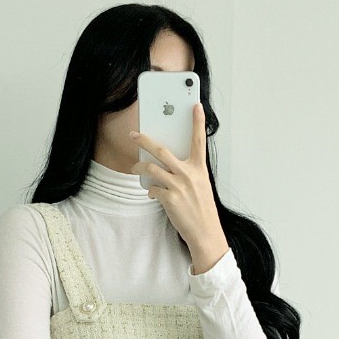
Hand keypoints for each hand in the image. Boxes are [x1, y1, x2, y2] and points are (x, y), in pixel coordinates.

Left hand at [128, 103, 225, 260]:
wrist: (205, 232)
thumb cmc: (202, 209)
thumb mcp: (201, 185)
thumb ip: (188, 171)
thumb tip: (167, 163)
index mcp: (199, 168)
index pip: (198, 140)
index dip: (197, 122)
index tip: (196, 106)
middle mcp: (188, 174)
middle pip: (161, 150)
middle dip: (144, 140)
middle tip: (134, 134)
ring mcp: (178, 186)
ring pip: (151, 168)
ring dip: (139, 166)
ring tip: (135, 167)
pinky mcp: (169, 198)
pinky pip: (152, 188)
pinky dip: (150, 190)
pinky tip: (153, 195)